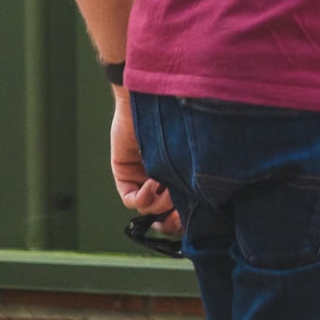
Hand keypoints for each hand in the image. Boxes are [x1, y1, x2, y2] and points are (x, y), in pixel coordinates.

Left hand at [111, 91, 181, 236]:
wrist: (155, 100)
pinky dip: (141, 197)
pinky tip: (151, 184)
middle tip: (175, 216)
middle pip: (165, 212)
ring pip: (149, 208)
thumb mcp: (192, 154)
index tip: (192, 220)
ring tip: (163, 186)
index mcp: (182, 172)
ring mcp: (143, 177)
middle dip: (171, 219)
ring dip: (158, 203)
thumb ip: (194, 178)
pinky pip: (131, 199)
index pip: (183, 205)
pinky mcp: (125, 174)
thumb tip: (193, 207)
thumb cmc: (182, 120)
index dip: (186, 218)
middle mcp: (164, 176)